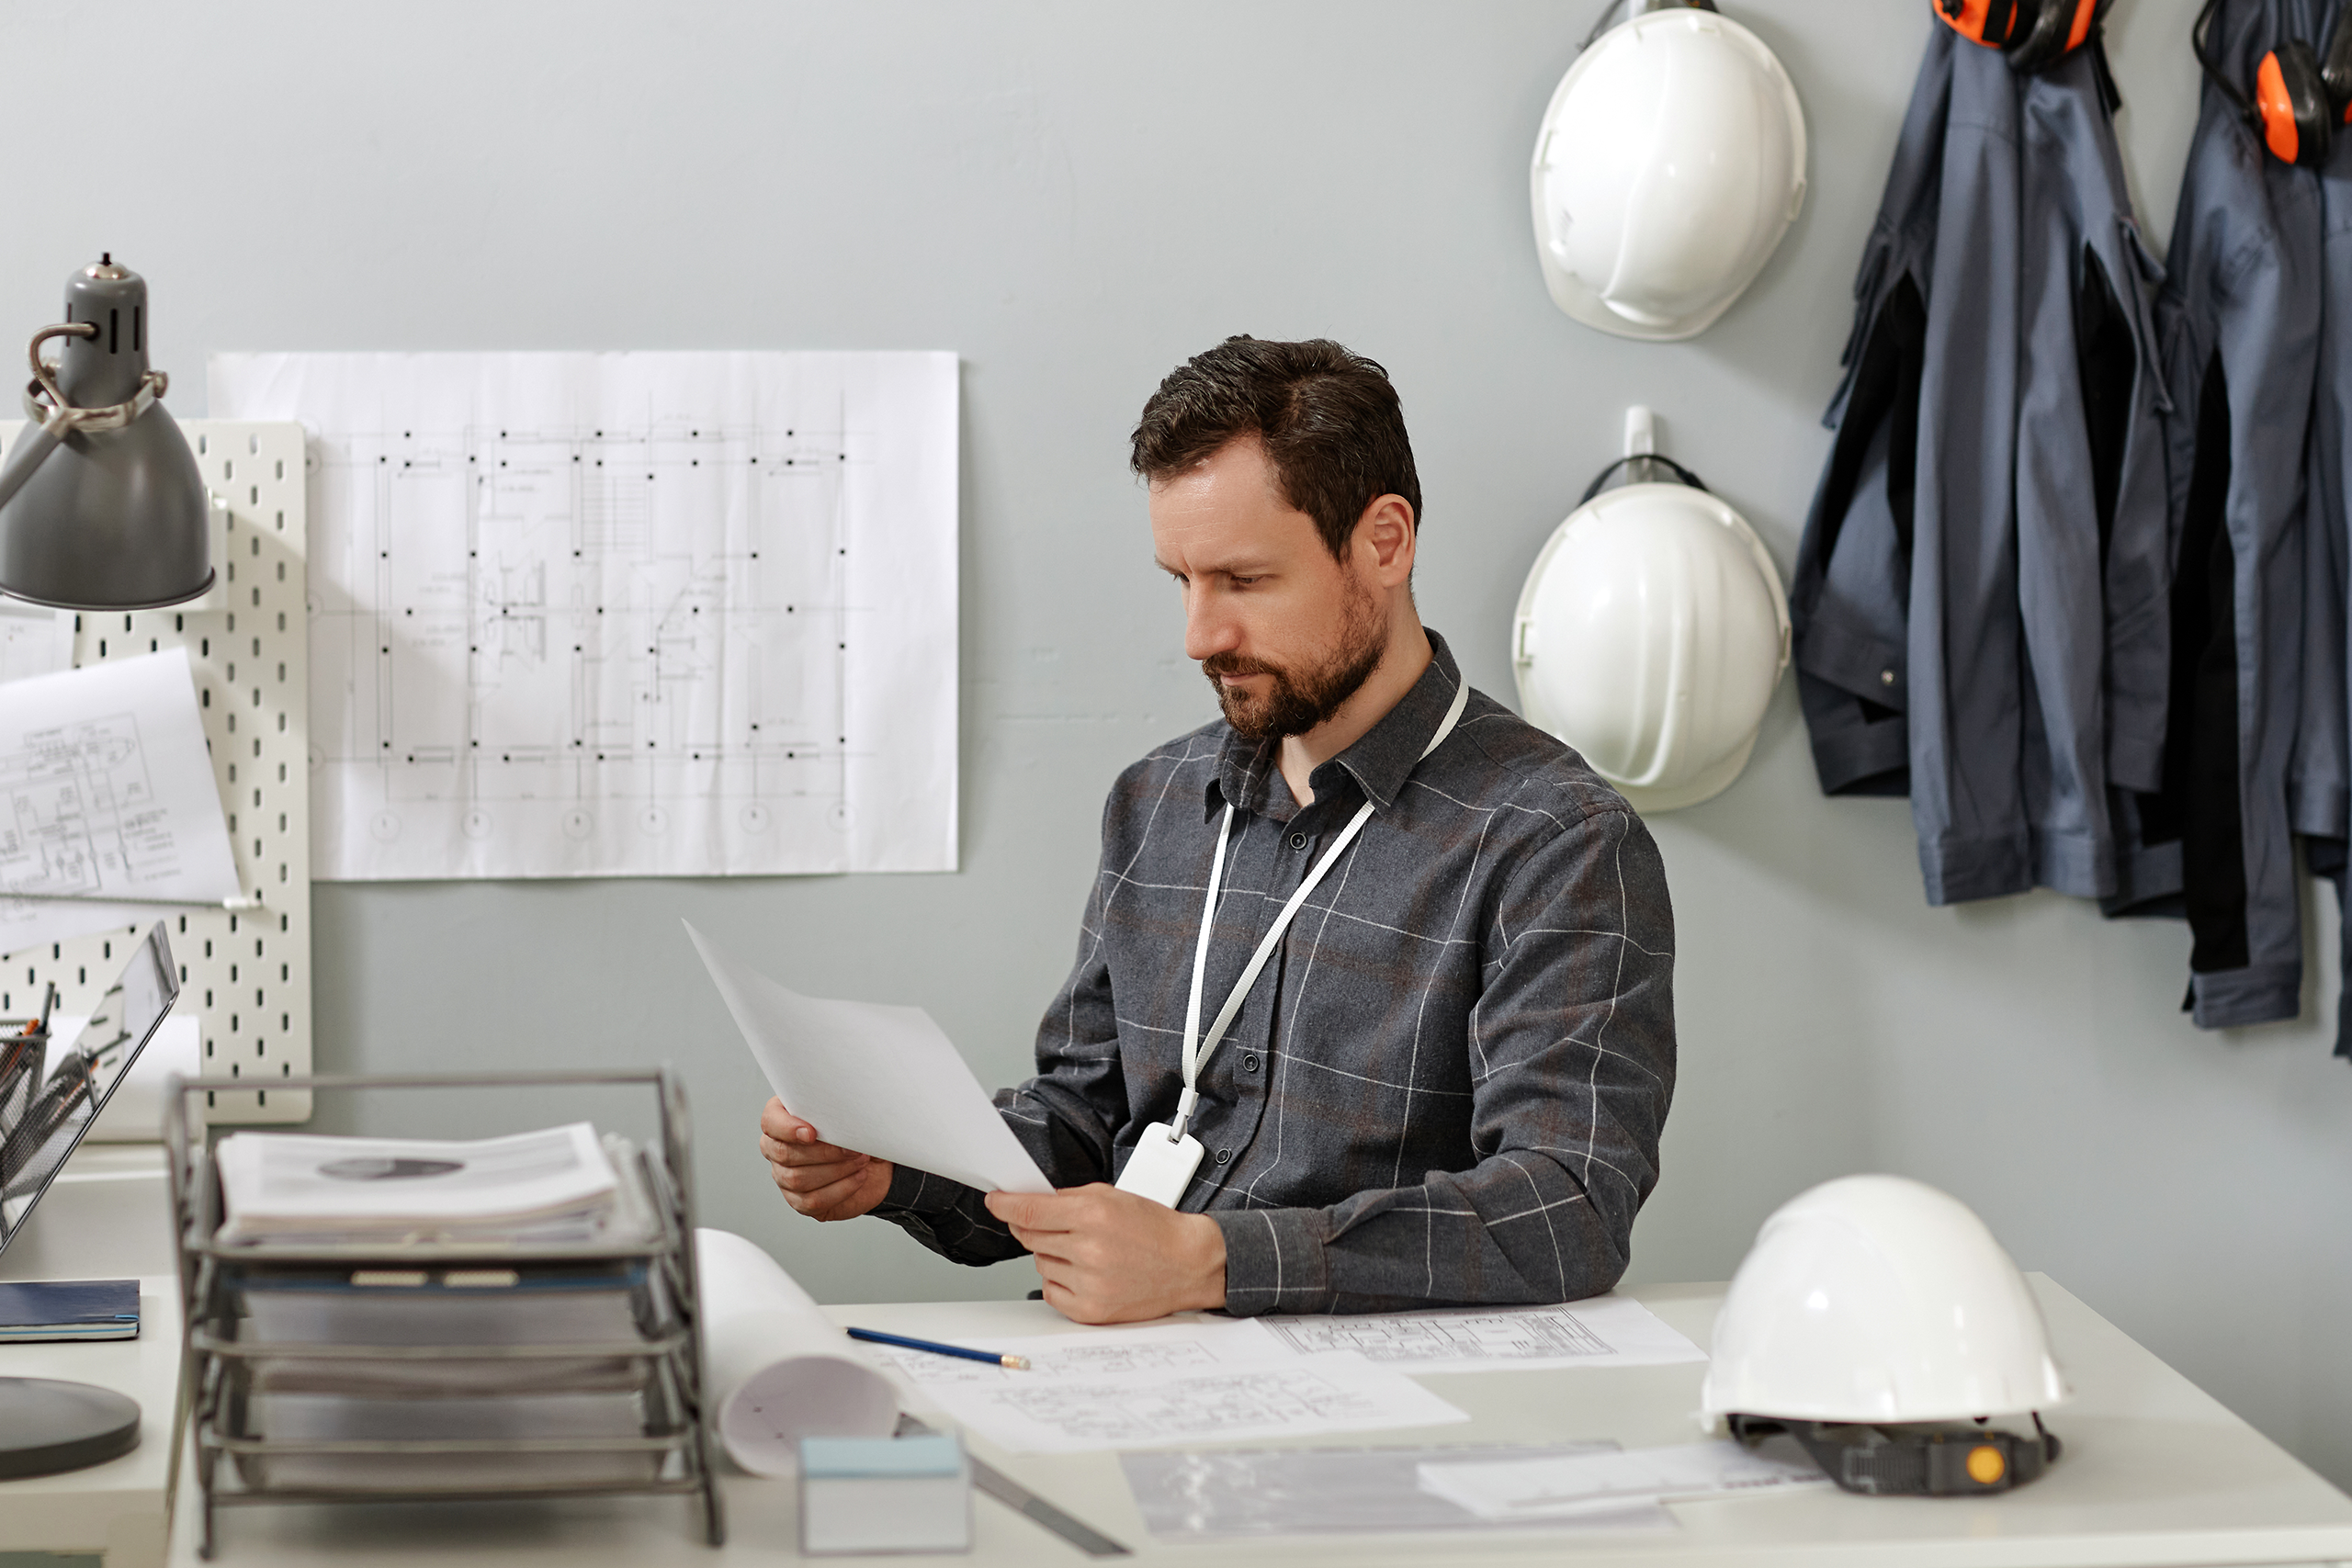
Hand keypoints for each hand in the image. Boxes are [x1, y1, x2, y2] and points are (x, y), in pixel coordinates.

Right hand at [759, 1098, 894, 1221]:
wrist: (873, 1160)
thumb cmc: (855, 1130)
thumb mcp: (851, 1112)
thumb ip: (840, 1107)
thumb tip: (845, 1113)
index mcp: (783, 1118)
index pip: (770, 1121)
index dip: (787, 1128)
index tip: (812, 1133)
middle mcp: (777, 1148)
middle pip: (783, 1153)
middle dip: (823, 1152)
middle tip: (853, 1148)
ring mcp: (784, 1177)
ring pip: (797, 1179)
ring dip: (836, 1170)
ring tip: (860, 1160)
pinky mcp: (799, 1201)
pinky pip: (813, 1200)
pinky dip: (840, 1189)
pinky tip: (858, 1177)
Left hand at [985, 1184, 1226, 1323]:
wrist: (1189, 1264)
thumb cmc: (1155, 1229)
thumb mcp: (1113, 1197)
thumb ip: (1069, 1198)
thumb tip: (1030, 1203)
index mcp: (1094, 1215)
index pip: (1030, 1211)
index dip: (1006, 1205)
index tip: (995, 1202)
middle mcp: (1089, 1250)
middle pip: (1030, 1237)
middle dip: (1034, 1228)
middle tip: (1060, 1226)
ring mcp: (1089, 1283)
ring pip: (1039, 1263)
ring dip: (1052, 1255)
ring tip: (1086, 1252)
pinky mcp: (1091, 1310)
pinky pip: (1051, 1291)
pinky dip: (1060, 1281)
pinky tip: (1086, 1272)